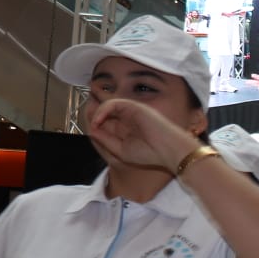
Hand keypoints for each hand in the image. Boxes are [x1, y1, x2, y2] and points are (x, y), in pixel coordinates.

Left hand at [85, 98, 202, 173]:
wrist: (169, 151)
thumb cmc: (151, 154)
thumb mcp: (121, 150)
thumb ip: (105, 140)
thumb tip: (91, 130)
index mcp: (127, 130)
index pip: (106, 123)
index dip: (95, 126)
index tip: (90, 132)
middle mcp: (128, 119)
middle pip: (105, 113)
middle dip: (93, 117)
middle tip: (89, 125)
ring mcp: (132, 112)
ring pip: (108, 106)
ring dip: (97, 113)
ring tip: (94, 124)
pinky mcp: (134, 107)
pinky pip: (113, 104)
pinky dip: (103, 110)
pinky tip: (99, 120)